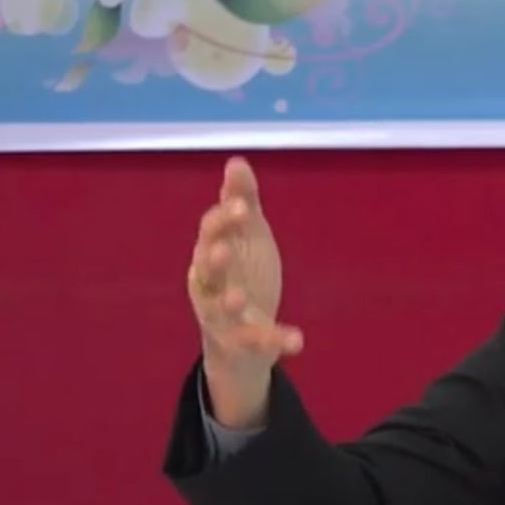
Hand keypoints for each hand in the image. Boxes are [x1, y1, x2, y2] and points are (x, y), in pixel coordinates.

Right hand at [187, 156, 301, 426]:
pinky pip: (256, 342)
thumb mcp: (247, 237)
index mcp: (212, 253)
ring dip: (228, 302)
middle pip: (206, 268)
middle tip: (226, 248)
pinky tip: (298, 340)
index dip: (225, 219)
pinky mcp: (241, 342)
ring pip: (219, 308)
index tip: (244, 207)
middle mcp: (209, 284)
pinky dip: (275, 341)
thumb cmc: (242, 274)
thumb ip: (242, 202)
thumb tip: (236, 162)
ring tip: (239, 297)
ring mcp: (222, 316)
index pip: (210, 232)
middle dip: (214, 257)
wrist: (241, 337)